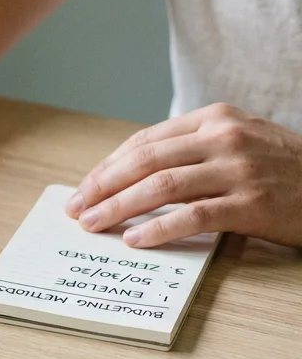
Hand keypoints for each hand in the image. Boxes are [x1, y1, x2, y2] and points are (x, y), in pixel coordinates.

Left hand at [66, 103, 301, 247]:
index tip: (84, 188)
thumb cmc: (284, 169)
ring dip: (119, 207)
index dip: (108, 166)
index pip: (145, 141)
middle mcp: (223, 137)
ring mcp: (238, 169)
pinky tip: (135, 240)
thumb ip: (194, 149)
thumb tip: (132, 177)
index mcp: (214, 118)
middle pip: (145, 160)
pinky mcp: (252, 203)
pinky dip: (159, 229)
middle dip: (102, 186)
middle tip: (76, 208)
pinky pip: (193, 216)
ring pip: (161, 186)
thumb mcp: (240, 141)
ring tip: (94, 225)